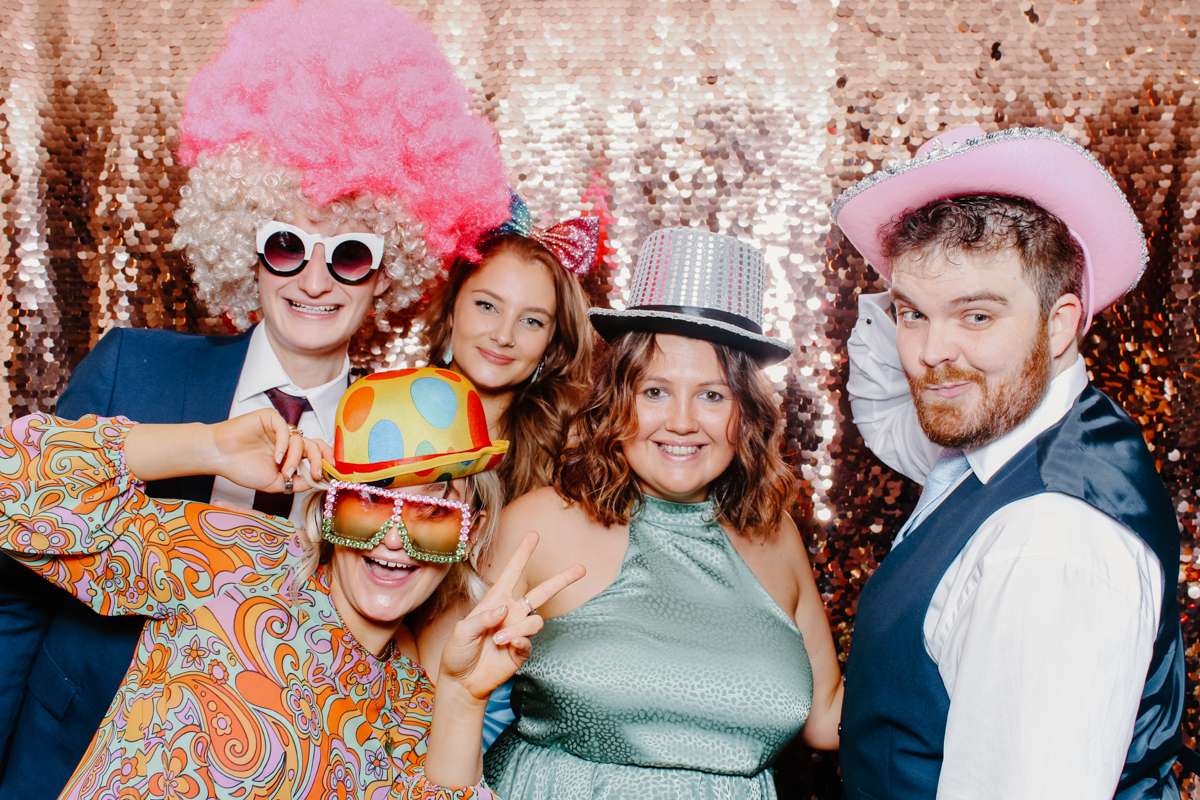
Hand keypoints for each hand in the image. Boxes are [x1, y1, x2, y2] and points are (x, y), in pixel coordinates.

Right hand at [207, 409, 329, 493]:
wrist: (219, 457)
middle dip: (319, 461)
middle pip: (314, 445)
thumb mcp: (276, 483)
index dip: (326, 462)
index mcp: (291, 454)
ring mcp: (280, 429)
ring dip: (295, 459)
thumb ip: (298, 483)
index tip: (332, 474)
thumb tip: (319, 484)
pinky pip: (285, 429)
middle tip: (317, 474)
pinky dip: (283, 445)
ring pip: (300, 440)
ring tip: (284, 471)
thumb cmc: (243, 469)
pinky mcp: (270, 418)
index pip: (316, 453)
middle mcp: (288, 440)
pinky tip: (275, 457)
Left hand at [438, 531, 584, 700]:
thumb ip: (482, 618)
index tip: (534, 535)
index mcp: (495, 601)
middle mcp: (511, 613)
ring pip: (535, 621)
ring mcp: (518, 631)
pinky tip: (507, 646)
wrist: (462, 682)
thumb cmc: (457, 652)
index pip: (511, 573)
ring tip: (498, 640)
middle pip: (542, 593)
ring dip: (519, 628)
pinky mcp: (521, 651)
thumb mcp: (461, 631)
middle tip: (581, 569)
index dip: (522, 554)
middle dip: (562, 580)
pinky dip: (519, 642)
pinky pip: (529, 642)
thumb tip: (505, 610)